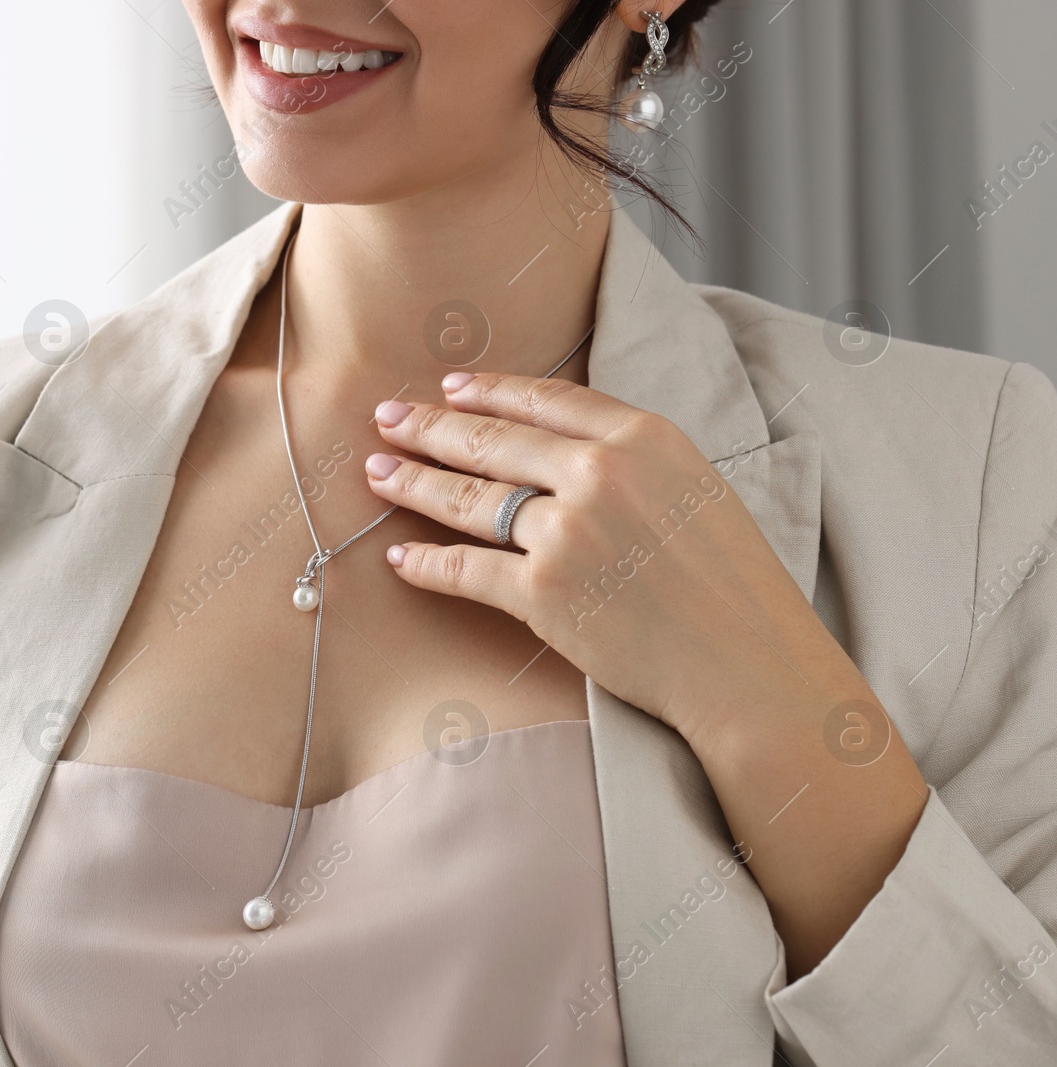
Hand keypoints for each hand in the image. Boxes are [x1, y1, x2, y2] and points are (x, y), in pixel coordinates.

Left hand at [365, 371, 860, 743]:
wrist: (750, 665)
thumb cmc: (734, 585)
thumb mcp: (696, 488)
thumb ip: (633, 459)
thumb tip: (567, 446)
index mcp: (643, 437)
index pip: (545, 398)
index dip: (488, 390)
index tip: (449, 385)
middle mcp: (598, 474)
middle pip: (492, 441)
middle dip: (430, 427)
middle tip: (386, 417)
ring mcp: (566, 532)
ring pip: (468, 499)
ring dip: (412, 484)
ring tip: (376, 472)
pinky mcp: (542, 593)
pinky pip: (465, 571)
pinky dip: (426, 565)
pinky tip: (398, 558)